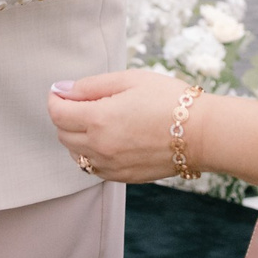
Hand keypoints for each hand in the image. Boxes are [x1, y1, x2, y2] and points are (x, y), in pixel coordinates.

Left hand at [45, 68, 197, 183]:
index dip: (55, 98)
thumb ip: (91, 86)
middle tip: (80, 102)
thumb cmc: (169, 100)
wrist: (202, 134)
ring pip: (75, 154)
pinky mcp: (123, 177)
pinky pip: (92, 168)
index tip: (61, 90)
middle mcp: (100, 147)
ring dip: (75, 137)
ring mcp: (111, 166)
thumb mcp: (130, 80)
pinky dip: (90, 154)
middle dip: (64, 116)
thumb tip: (63, 89)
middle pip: (62, 135)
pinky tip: (106, 140)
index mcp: (99, 119)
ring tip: (95, 121)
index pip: (57, 113)